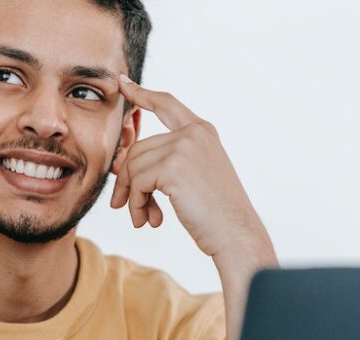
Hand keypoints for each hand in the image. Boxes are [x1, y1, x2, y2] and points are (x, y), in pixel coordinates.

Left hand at [110, 75, 270, 261]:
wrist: (236, 233)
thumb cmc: (216, 214)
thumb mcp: (194, 177)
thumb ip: (168, 161)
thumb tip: (123, 163)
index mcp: (202, 132)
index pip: (166, 104)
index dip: (142, 94)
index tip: (123, 85)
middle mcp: (194, 133)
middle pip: (138, 148)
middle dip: (127, 181)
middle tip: (125, 207)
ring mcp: (184, 147)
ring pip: (133, 167)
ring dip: (133, 197)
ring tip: (142, 219)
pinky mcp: (173, 166)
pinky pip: (137, 182)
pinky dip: (137, 204)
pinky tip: (149, 220)